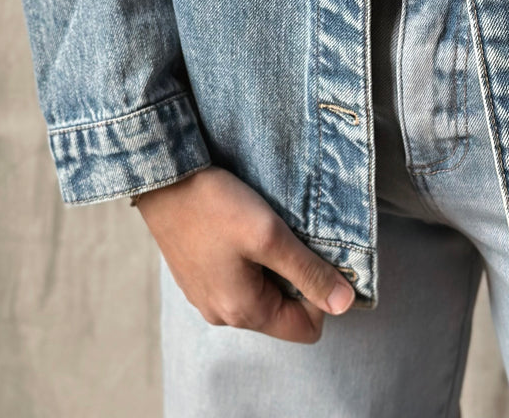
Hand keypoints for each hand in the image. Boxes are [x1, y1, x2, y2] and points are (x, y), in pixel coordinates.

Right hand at [133, 166, 355, 342]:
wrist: (161, 178)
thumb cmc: (214, 206)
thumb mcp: (270, 235)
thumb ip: (308, 272)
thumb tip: (346, 304)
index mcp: (243, 312)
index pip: (306, 329)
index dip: (319, 293)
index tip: (309, 254)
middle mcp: (222, 315)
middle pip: (282, 311)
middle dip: (294, 277)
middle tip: (287, 236)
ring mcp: (205, 297)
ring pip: (260, 293)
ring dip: (270, 265)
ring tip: (262, 229)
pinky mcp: (196, 277)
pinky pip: (237, 279)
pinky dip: (247, 258)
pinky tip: (239, 228)